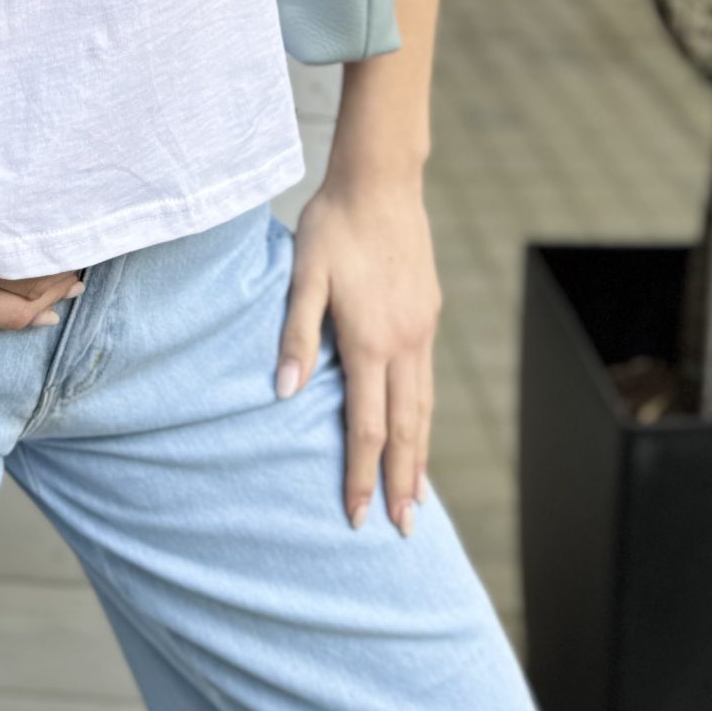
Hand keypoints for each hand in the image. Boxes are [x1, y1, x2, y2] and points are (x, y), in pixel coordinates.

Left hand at [275, 178, 440, 531]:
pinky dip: (424, 418)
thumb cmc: (333, 224)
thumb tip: (283, 393)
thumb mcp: (303, 274)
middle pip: (406, 430)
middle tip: (402, 530)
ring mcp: (422, 329)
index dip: (362, 476)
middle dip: (403, 483)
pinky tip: (418, 429)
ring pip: (424, 408)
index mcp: (371, 340)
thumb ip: (295, 335)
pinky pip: (427, 382)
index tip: (358, 516)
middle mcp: (405, 343)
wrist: (382, 180)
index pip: (368, 427)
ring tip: (418, 497)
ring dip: (421, 457)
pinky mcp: (428, 314)